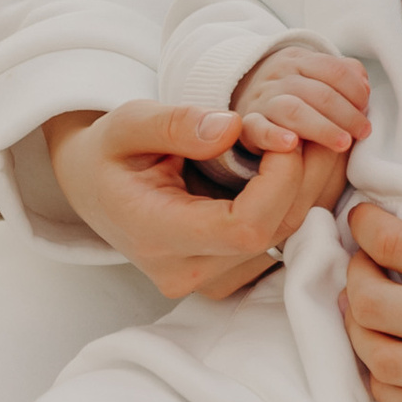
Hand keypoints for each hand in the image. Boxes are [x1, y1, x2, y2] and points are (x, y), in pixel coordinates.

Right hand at [43, 103, 337, 300]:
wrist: (93, 187)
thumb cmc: (110, 153)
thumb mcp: (128, 122)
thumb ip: (176, 124)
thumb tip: (232, 128)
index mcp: (157, 237)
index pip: (244, 227)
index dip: (279, 180)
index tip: (283, 135)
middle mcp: (187, 271)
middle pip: (275, 232)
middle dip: (302, 175)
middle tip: (304, 127)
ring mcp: (210, 279)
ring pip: (288, 237)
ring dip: (308, 187)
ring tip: (305, 140)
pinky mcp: (229, 273)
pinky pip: (282, 241)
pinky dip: (297, 200)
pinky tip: (294, 166)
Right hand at [234, 45, 371, 157]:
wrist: (239, 91)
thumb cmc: (290, 87)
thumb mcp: (313, 71)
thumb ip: (342, 73)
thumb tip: (365, 85)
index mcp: (299, 60)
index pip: (333, 70)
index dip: (355, 90)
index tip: (366, 108)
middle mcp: (280, 77)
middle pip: (319, 93)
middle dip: (347, 114)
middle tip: (363, 132)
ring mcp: (262, 100)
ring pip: (294, 110)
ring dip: (323, 128)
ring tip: (342, 143)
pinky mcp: (247, 124)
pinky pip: (258, 128)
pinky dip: (275, 136)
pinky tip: (291, 144)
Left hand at [339, 142, 401, 401]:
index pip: (396, 246)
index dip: (365, 224)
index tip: (367, 214)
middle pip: (374, 306)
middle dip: (354, 273)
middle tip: (364, 255)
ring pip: (384, 363)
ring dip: (360, 328)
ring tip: (372, 301)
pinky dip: (386, 384)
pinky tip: (391, 355)